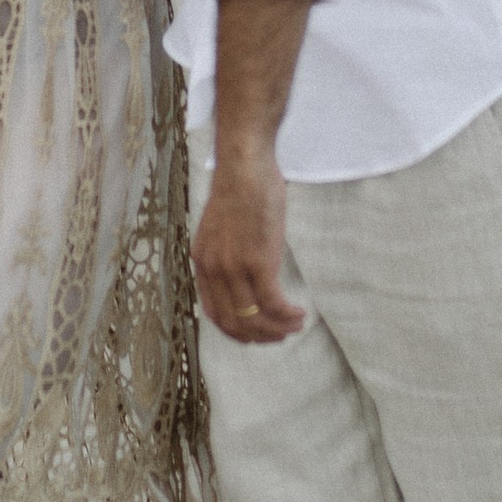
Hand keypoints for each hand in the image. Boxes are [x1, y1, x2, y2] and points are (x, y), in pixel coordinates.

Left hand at [192, 146, 305, 344]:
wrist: (245, 165)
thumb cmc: (240, 189)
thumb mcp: (223, 227)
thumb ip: (227, 252)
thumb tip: (244, 271)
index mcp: (203, 262)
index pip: (215, 313)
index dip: (238, 330)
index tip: (257, 333)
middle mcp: (214, 270)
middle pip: (235, 322)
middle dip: (260, 336)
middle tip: (280, 335)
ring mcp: (234, 267)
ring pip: (254, 317)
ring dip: (277, 328)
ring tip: (294, 325)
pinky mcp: (257, 261)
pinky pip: (272, 303)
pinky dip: (287, 315)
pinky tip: (299, 313)